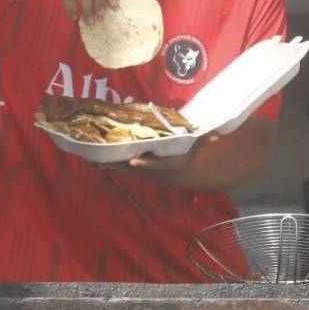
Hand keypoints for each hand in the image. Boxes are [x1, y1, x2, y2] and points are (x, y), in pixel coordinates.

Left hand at [105, 134, 220, 188]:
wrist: (189, 175)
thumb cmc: (190, 156)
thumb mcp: (198, 147)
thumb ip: (205, 139)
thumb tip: (217, 134)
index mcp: (168, 165)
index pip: (157, 166)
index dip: (146, 165)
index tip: (134, 161)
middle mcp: (154, 171)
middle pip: (134, 169)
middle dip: (118, 165)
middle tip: (100, 162)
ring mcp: (146, 172)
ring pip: (125, 169)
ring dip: (109, 165)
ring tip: (91, 160)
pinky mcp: (140, 170)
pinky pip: (124, 167)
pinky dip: (112, 164)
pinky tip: (97, 160)